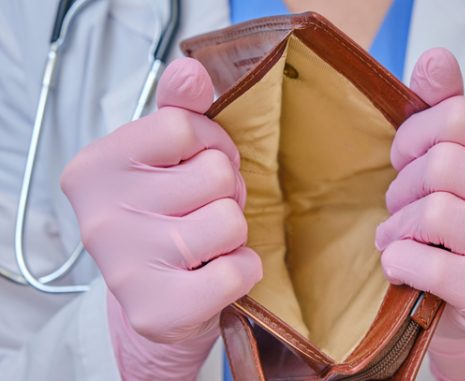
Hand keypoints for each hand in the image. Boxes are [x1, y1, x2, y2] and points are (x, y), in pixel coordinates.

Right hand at [61, 58, 261, 379]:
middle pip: (214, 174)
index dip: (209, 145)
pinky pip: (239, 270)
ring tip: (208, 243)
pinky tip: (215, 275)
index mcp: (95, 167)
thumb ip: (178, 109)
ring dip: (234, 232)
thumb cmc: (166, 216)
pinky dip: (243, 270)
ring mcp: (125, 267)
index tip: (195, 166)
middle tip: (202, 211)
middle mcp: (99, 217)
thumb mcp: (165, 157)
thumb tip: (192, 70)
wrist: (157, 301)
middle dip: (225, 191)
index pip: (185, 126)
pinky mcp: (157, 310)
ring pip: (230, 221)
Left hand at [375, 49, 464, 379]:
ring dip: (397, 228)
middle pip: (440, 167)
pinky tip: (402, 264)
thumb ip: (447, 108)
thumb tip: (435, 59)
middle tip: (402, 206)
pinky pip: (427, 264)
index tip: (405, 157)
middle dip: (403, 188)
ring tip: (398, 236)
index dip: (414, 136)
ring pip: (433, 214)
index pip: (456, 116)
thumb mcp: (464, 161)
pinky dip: (399, 262)